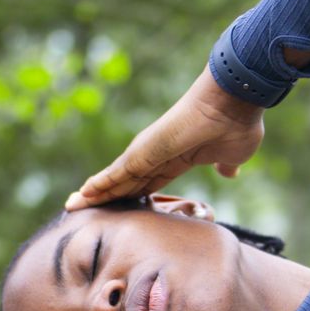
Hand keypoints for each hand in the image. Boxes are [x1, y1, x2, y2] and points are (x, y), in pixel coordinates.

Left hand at [66, 67, 264, 210]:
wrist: (234, 102)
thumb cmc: (237, 124)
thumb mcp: (232, 156)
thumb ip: (226, 166)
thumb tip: (230, 172)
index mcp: (176, 160)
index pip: (146, 183)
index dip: (131, 196)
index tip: (118, 207)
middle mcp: (157, 155)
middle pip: (124, 183)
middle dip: (104, 197)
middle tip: (81, 208)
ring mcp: (148, 152)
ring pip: (114, 179)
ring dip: (93, 193)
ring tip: (72, 205)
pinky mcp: (144, 151)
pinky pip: (117, 173)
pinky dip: (100, 185)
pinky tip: (84, 196)